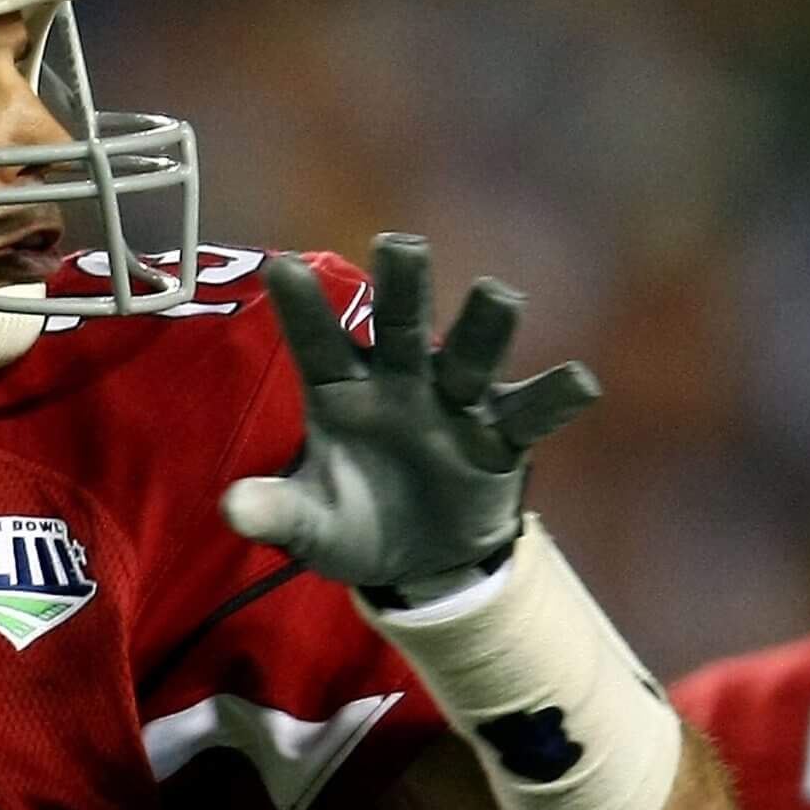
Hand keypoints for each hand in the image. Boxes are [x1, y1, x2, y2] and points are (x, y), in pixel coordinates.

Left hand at [221, 233, 600, 596]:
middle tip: (398, 247)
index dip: (301, 308)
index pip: (317, 343)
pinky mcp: (503, 436)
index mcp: (340, 391)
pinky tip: (578, 382)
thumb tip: (232, 508)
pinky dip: (557, 395)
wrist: (420, 562)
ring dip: (485, 324)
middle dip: (403, 283)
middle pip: (401, 320)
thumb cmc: (355, 524)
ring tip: (496, 296)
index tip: (278, 266)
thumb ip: (275, 512)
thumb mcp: (309, 528)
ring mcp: (455, 401)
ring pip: (473, 348)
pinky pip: (533, 409)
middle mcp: (399, 380)